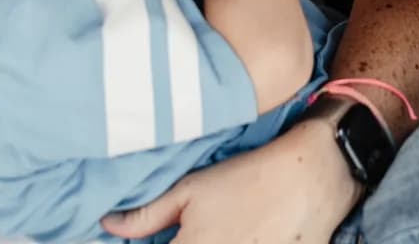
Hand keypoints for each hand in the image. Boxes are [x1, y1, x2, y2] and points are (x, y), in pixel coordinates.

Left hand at [101, 116, 359, 242]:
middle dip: (172, 243)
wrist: (310, 180)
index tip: (143, 241)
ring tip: (217, 228)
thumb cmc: (248, 180)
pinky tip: (239, 234)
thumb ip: (145, 215)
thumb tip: (108, 225)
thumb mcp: (190, 190)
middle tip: (185, 231)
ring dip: (205, 242)